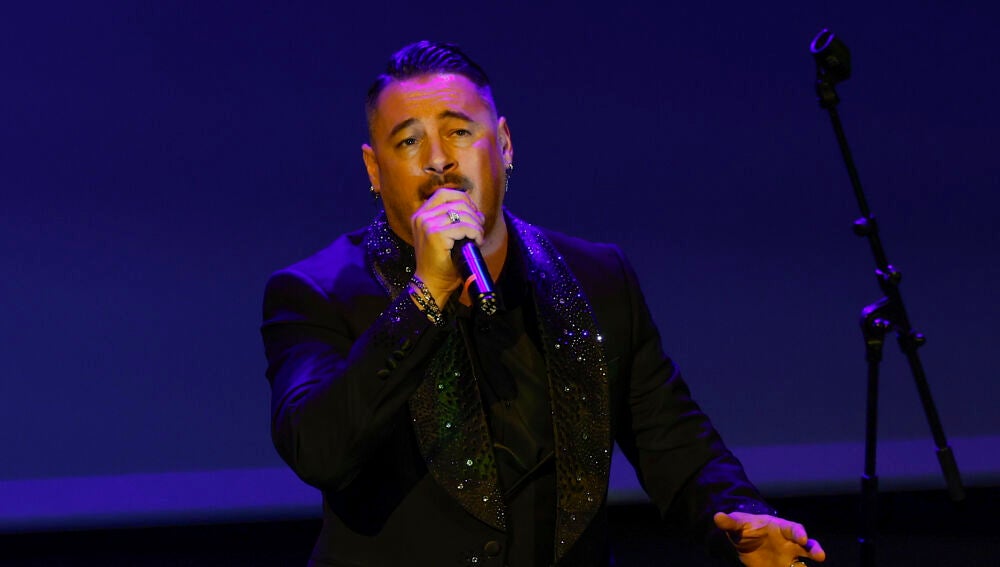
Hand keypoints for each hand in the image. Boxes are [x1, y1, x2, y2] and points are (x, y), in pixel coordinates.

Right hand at [410, 188, 484, 305]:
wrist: (431, 283)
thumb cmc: (441, 262)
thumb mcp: (445, 236)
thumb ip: (455, 221)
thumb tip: (478, 212)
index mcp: (420, 215)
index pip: (444, 194)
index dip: (463, 199)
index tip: (473, 212)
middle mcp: (421, 217)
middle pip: (455, 201)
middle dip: (473, 212)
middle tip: (479, 227)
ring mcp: (427, 225)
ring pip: (462, 214)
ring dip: (476, 225)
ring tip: (478, 236)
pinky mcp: (436, 235)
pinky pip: (464, 227)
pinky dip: (475, 233)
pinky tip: (477, 241)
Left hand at [713, 511, 825, 566]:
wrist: (744, 541)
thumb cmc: (745, 528)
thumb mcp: (737, 524)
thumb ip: (730, 522)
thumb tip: (717, 517)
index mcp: (781, 528)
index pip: (794, 528)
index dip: (799, 532)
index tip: (802, 537)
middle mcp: (790, 543)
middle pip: (807, 546)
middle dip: (814, 549)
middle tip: (820, 555)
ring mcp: (788, 558)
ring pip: (802, 563)